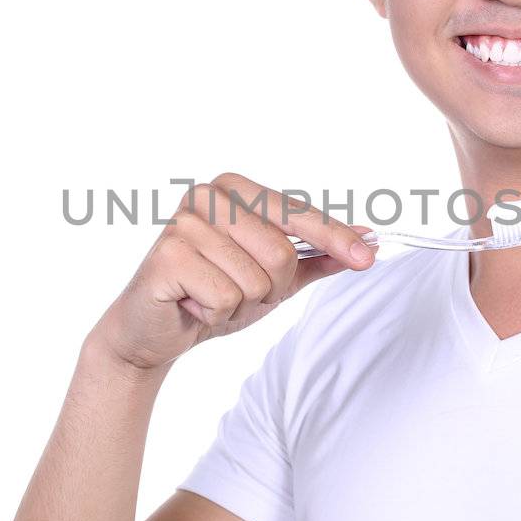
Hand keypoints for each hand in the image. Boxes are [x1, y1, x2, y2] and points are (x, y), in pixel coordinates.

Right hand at [85, 172, 374, 373]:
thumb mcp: (274, 279)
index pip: (298, 213)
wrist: (153, 331)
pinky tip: (191, 304)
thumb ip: (317, 257)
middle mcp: (208, 194)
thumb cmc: (211, 294)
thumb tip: (367, 241)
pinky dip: (215, 312)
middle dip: (268, 287)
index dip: (336, 238)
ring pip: (255, 279)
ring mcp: (184, 222)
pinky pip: (225, 296)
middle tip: (236, 292)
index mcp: (235, 189)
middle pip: (281, 252)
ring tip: (211, 297)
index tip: (367, 257)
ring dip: (241, 303)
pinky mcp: (167, 256)